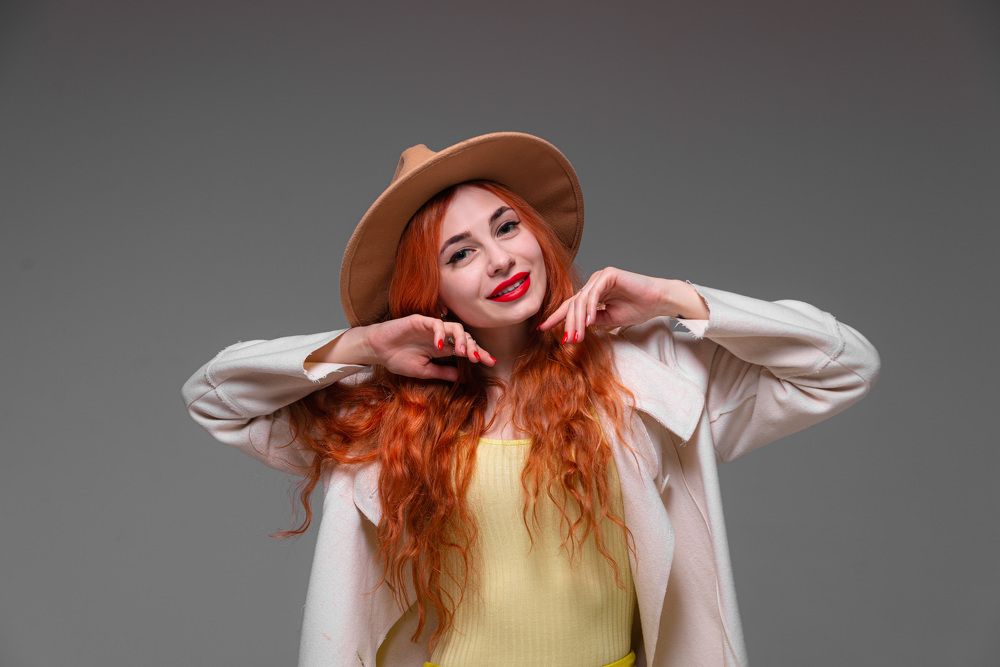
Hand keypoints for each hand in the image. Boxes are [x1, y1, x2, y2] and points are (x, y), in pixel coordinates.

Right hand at [365, 314, 496, 381]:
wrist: (377, 350)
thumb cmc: (398, 359)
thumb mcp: (424, 371)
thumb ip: (442, 372)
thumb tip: (462, 378)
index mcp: (442, 348)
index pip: (465, 349)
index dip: (478, 353)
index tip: (491, 362)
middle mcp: (440, 336)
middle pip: (465, 336)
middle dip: (474, 347)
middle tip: (478, 358)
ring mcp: (431, 327)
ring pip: (454, 327)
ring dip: (461, 339)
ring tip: (462, 352)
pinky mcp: (420, 320)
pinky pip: (436, 323)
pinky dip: (441, 332)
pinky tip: (440, 344)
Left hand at [536, 267, 670, 343]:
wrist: (658, 302)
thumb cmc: (638, 309)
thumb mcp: (609, 320)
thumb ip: (592, 321)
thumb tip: (574, 327)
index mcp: (593, 294)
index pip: (571, 306)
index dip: (557, 317)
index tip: (542, 329)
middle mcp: (594, 283)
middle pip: (574, 304)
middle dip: (568, 324)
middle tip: (567, 340)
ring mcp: (600, 277)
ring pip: (581, 300)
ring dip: (578, 320)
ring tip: (577, 336)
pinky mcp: (609, 274)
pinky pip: (594, 293)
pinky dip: (590, 308)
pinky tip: (588, 321)